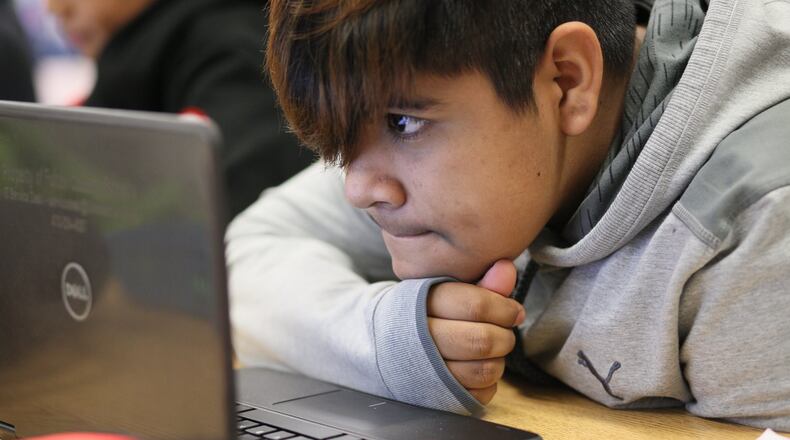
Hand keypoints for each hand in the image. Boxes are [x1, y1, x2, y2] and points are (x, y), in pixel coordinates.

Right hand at [427, 260, 523, 403]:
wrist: (380, 345)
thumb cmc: (422, 313)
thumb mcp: (443, 290)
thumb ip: (479, 282)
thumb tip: (507, 269)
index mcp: (420, 304)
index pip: (474, 306)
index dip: (504, 308)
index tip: (513, 310)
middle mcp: (418, 340)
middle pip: (480, 340)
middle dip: (504, 336)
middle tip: (505, 331)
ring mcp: (426, 373)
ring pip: (483, 370)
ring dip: (498, 359)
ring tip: (492, 349)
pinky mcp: (436, 397)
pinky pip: (479, 394)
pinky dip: (488, 382)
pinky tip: (478, 366)